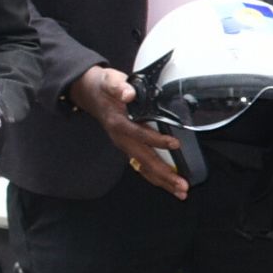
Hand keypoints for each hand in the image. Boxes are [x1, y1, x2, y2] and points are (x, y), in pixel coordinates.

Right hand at [69, 64, 186, 197]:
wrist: (90, 94)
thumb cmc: (104, 87)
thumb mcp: (110, 81)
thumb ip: (119, 87)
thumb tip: (128, 93)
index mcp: (118, 123)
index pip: (139, 134)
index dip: (156, 140)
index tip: (175, 144)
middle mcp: (121, 138)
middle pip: (144, 160)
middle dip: (164, 174)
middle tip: (182, 186)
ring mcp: (125, 145)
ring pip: (144, 167)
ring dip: (162, 181)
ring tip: (180, 192)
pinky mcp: (128, 147)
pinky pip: (142, 165)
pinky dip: (156, 176)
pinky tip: (169, 185)